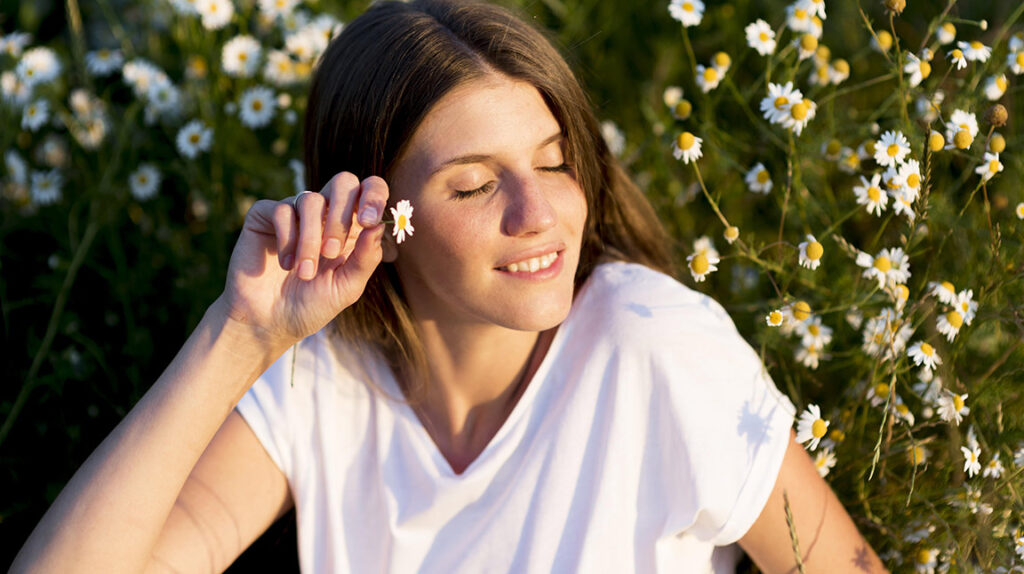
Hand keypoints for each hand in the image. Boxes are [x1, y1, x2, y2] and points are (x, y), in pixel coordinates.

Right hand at [215, 172, 389, 347]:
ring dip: (310, 239)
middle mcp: (326, 213)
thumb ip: (366, 258)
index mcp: (353, 227)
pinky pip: (281, 210)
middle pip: (343, 182)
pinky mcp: (265, 216)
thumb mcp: (347, 287)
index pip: (370, 190)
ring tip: (304, 272)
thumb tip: (378, 226)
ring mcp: (295, 212)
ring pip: (311, 201)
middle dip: (341, 216)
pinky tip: (285, 263)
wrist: (269, 322)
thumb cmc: (312, 305)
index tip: (369, 221)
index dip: (374, 196)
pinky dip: (287, 239)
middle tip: (332, 252)